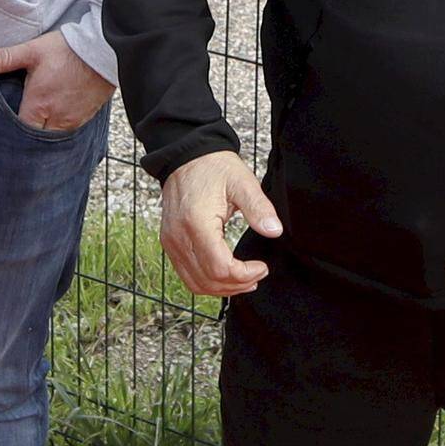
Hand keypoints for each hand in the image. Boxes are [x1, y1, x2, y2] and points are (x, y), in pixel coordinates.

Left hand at [0, 33, 113, 133]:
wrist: (103, 49)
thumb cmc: (67, 50)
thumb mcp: (33, 50)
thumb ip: (5, 58)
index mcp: (39, 106)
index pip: (20, 132)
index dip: (11, 132)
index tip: (4, 128)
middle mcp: (56, 118)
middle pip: (37, 138)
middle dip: (28, 135)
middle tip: (19, 127)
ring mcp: (73, 120)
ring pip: (54, 136)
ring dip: (45, 131)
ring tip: (38, 122)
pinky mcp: (86, 116)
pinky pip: (70, 130)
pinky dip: (60, 126)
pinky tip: (56, 116)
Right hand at [160, 153, 280, 297]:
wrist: (186, 156)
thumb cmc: (214, 167)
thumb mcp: (242, 181)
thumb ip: (259, 207)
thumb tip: (274, 231)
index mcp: (196, 223)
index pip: (219, 268)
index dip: (244, 275)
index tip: (262, 267)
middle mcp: (178, 237)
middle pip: (208, 280)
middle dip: (237, 285)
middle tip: (258, 275)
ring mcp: (171, 242)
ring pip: (195, 284)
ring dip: (222, 288)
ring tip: (245, 280)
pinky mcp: (169, 243)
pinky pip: (186, 275)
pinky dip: (207, 282)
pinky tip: (226, 276)